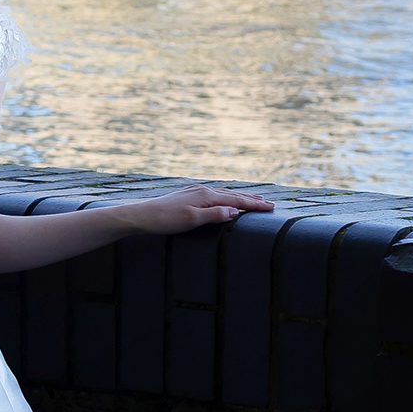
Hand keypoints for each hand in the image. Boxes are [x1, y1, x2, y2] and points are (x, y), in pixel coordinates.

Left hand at [125, 186, 273, 235]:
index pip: (236, 201)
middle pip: (232, 195)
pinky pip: (214, 195)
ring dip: (239, 197)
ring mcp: (194, 192)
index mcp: (206, 196)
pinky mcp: (188, 197)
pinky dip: (226, 198)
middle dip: (251, 199)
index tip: (272, 207)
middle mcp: (202, 191)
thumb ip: (214, 215)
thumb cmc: (166, 220)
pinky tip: (225, 200)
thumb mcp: (192, 220)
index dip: (254, 205)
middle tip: (269, 203)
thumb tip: (235, 211)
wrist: (141, 216)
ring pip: (223, 194)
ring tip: (252, 200)